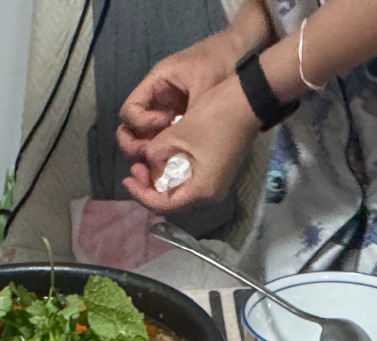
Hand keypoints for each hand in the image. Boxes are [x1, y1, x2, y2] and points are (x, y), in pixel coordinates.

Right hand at [116, 33, 238, 159]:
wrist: (242, 52)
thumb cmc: (221, 61)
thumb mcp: (204, 87)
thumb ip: (188, 115)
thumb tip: (175, 143)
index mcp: (155, 83)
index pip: (130, 110)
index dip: (141, 123)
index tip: (166, 123)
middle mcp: (156, 97)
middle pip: (131, 127)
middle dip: (137, 143)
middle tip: (156, 152)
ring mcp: (167, 108)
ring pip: (145, 134)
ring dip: (152, 147)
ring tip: (170, 151)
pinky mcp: (179, 117)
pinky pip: (164, 136)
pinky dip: (166, 146)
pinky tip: (181, 149)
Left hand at [122, 74, 264, 213]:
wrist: (249, 100)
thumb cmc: (214, 117)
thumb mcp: (176, 135)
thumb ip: (155, 153)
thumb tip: (149, 162)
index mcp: (202, 190)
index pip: (164, 204)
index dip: (141, 194)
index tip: (127, 180)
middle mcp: (210, 193)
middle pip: (172, 200)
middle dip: (150, 187)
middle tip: (134, 169)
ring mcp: (216, 183)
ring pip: (180, 189)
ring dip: (161, 178)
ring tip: (145, 163)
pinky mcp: (218, 171)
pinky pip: (190, 179)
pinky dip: (174, 172)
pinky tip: (163, 159)